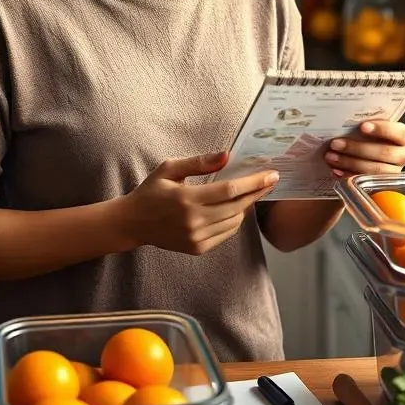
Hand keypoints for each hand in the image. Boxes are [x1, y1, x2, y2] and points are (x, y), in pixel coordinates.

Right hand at [118, 152, 279, 255]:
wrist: (133, 223)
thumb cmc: (151, 191)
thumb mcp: (169, 169)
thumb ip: (198, 162)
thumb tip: (227, 156)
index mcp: (186, 198)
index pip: (230, 190)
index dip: (253, 182)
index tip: (271, 174)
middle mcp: (193, 221)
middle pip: (237, 206)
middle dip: (257, 192)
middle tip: (270, 181)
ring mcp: (196, 237)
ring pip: (234, 221)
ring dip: (246, 206)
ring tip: (251, 193)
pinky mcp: (197, 248)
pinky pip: (226, 233)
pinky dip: (235, 220)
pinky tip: (235, 209)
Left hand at [324, 120, 404, 176]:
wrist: (377, 149)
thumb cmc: (374, 135)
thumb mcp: (375, 126)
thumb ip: (367, 124)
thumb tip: (344, 121)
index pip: (399, 133)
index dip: (382, 129)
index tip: (362, 126)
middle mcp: (403, 155)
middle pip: (383, 153)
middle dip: (357, 148)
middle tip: (336, 144)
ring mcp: (394, 171)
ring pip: (374, 169)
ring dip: (350, 163)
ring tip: (331, 157)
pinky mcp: (382, 183)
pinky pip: (366, 182)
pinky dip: (348, 175)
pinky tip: (336, 171)